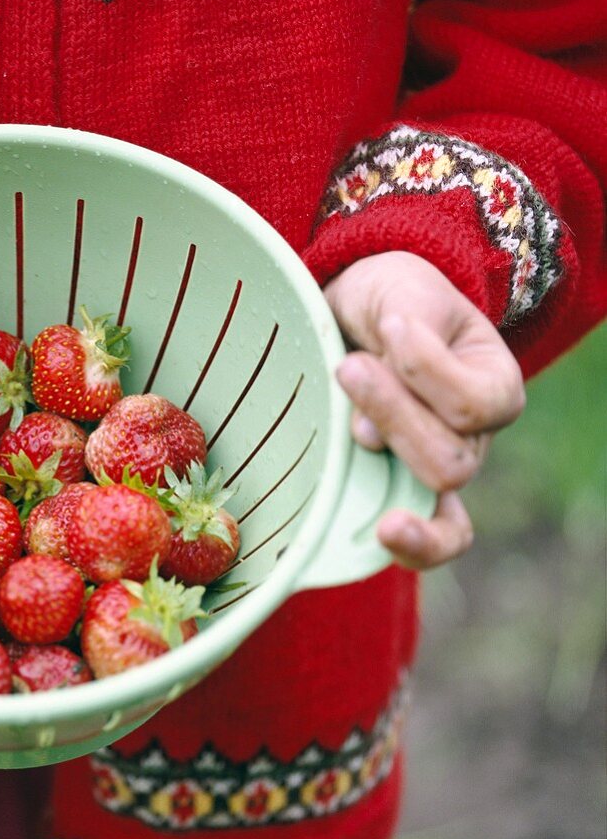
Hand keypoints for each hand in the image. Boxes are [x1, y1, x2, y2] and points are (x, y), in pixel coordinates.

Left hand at [324, 251, 525, 569]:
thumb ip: (402, 345)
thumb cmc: (389, 303)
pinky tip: (383, 534)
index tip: (393, 323)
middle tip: (347, 365)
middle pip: (450, 457)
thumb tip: (370, 432)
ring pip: (431, 489)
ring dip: (385, 448)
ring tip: (346, 421)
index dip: (427, 370)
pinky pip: (430, 542)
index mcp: (493, 383)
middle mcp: (475, 436)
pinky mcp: (401, 490)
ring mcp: (438, 468)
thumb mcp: (402, 294)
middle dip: (395, 413)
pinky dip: (412, 545)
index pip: (472, 402)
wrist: (363, 317)